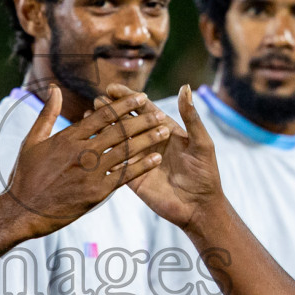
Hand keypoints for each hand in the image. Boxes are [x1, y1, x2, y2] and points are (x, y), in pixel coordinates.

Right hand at [4, 85, 171, 237]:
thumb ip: (47, 114)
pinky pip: (123, 175)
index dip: (124, 105)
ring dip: (147, 140)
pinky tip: (155, 158)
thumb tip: (55, 89)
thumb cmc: (25, 176)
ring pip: (125, 151)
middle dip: (142, 120)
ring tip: (164, 131)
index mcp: (68, 137)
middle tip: (160, 112)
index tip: (141, 97)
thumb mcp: (32, 141)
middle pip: (119, 131)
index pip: (102, 116)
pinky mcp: (96, 192)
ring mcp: (91, 172)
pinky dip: (141, 166)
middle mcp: (82, 152)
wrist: (23, 211)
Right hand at [101, 85, 222, 233]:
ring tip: (89, 117)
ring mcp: (139, 159)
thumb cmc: (205, 173)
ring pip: (118, 140)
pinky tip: (92, 144)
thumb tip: (186, 87)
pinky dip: (105, 153)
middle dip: (111, 110)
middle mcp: (149, 142)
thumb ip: (191, 116)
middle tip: (97, 100)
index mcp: (164, 129)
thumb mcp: (201, 143)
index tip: (112, 88)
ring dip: (104, 128)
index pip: (142, 109)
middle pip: (127, 122)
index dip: (127, 98)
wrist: (200, 206)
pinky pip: (117, 164)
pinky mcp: (133, 178)